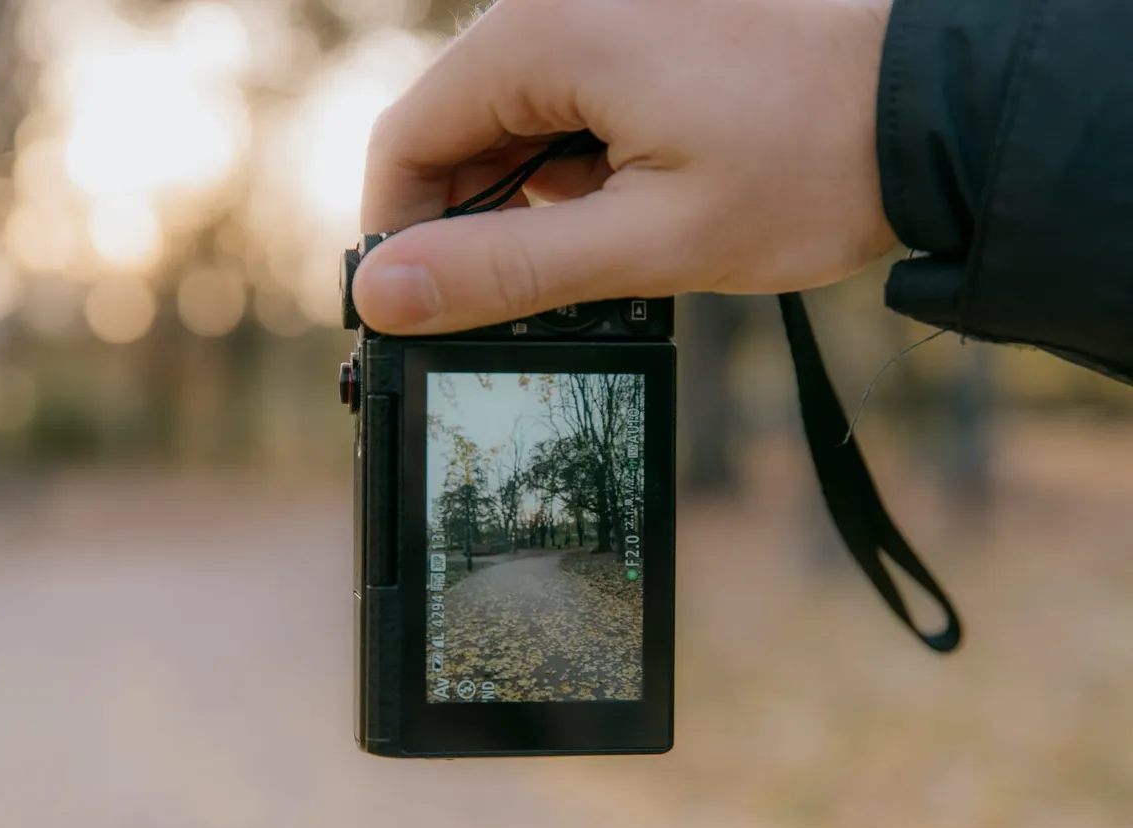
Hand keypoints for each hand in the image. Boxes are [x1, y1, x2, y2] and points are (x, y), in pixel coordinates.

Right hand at [352, 0, 898, 334]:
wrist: (932, 108)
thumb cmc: (807, 166)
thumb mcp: (648, 240)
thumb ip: (504, 269)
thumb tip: (383, 294)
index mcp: (543, 34)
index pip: (406, 140)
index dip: (401, 236)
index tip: (426, 308)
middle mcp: (557, 3)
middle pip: (454, 128)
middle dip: (479, 220)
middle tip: (542, 291)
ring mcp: (600, 10)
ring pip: (510, 122)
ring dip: (538, 199)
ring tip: (621, 237)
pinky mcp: (636, 28)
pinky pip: (565, 103)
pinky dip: (581, 166)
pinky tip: (643, 196)